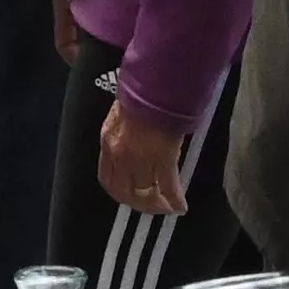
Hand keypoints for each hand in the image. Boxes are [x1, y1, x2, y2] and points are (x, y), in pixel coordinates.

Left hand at [96, 95, 188, 215]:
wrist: (156, 81)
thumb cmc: (142, 89)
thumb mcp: (122, 110)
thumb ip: (123, 128)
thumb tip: (134, 137)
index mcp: (108, 140)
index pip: (107, 177)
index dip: (119, 193)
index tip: (129, 198)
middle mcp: (120, 154)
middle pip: (125, 192)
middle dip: (139, 204)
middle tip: (153, 207)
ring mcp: (140, 157)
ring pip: (145, 192)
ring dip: (157, 205)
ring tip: (168, 208)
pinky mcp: (163, 157)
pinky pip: (167, 185)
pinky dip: (174, 198)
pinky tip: (180, 205)